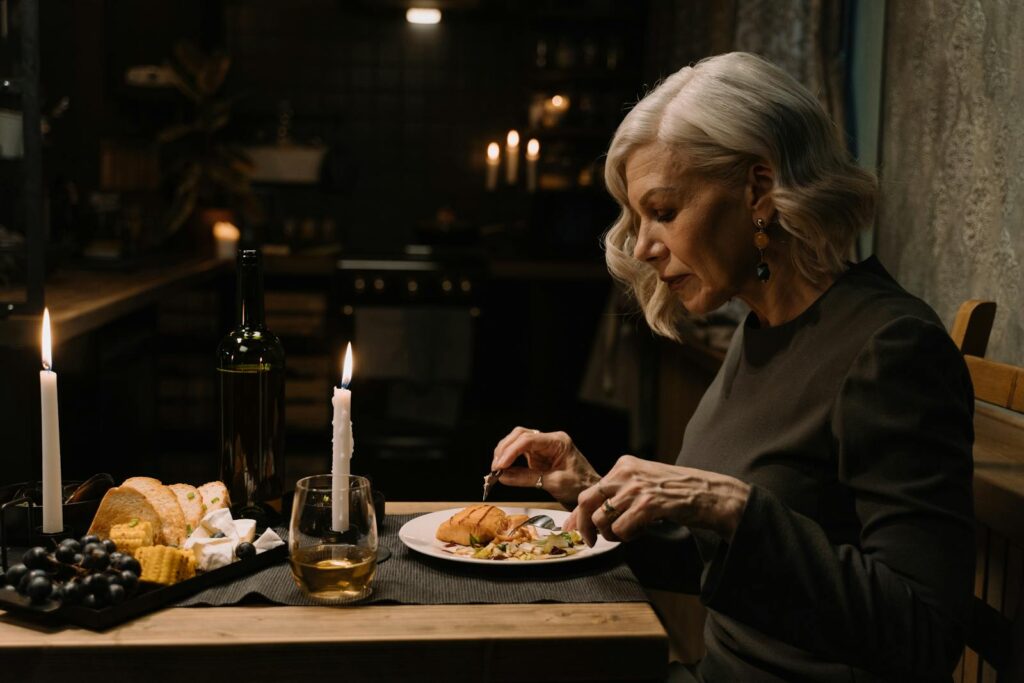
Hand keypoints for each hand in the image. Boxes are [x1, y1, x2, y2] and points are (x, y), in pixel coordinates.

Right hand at [491, 427, 599, 507]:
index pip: (528, 440)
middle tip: (495, 468)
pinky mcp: (539, 456)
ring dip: (504, 454)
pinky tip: (503, 470)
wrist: (591, 493)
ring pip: (517, 442)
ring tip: (497, 470)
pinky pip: (520, 453)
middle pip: (520, 435)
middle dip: (504, 450)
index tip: (499, 466)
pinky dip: (510, 461)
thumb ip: (527, 478)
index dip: (510, 452)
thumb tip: (503, 477)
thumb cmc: (580, 486)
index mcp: (557, 442)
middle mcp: (549, 440)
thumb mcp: (554, 483)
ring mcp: (543, 447)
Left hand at [565, 455, 750, 544]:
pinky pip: (621, 529)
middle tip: (590, 541)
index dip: (577, 515)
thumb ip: (618, 494)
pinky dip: (628, 537)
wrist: (710, 494)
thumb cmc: (677, 492)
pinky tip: (642, 531)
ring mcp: (637, 488)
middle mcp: (626, 473)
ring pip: (602, 520)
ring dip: (611, 534)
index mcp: (623, 465)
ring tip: (629, 532)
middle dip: (584, 527)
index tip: (573, 530)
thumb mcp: (643, 482)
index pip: (588, 491)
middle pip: (586, 503)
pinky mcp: (649, 504)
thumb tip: (589, 516)